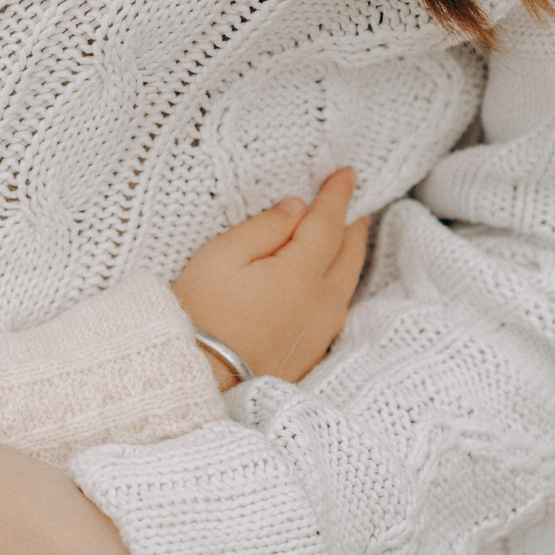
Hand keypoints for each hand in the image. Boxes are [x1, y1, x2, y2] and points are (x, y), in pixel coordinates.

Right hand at [173, 167, 369, 390]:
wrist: (199, 381)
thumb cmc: (201, 315)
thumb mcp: (222, 257)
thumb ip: (265, 228)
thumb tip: (297, 209)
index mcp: (301, 275)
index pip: (329, 224)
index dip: (338, 196)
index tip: (348, 174)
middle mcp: (320, 303)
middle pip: (349, 254)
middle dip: (354, 224)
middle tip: (356, 202)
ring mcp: (318, 331)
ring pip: (347, 282)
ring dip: (351, 253)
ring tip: (349, 234)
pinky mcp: (309, 351)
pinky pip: (337, 307)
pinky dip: (340, 282)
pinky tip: (331, 277)